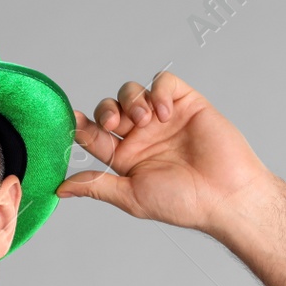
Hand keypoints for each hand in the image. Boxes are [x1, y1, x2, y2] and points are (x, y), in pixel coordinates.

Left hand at [60, 71, 276, 234]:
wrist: (225, 195)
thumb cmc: (182, 202)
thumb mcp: (131, 196)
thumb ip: (97, 185)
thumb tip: (60, 188)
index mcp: (125, 158)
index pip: (94, 135)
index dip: (81, 126)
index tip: (72, 122)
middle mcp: (142, 136)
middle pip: (109, 109)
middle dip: (106, 111)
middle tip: (115, 124)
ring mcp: (163, 118)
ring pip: (132, 92)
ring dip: (131, 101)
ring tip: (145, 120)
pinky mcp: (187, 103)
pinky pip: (163, 82)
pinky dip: (158, 91)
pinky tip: (164, 112)